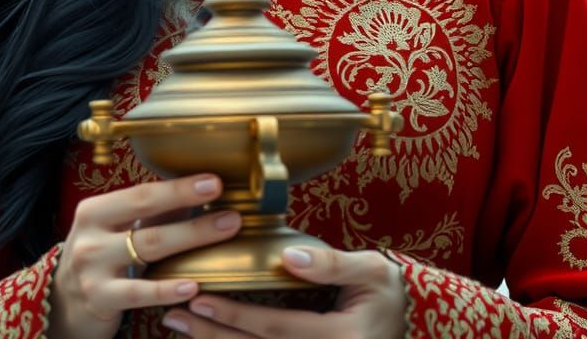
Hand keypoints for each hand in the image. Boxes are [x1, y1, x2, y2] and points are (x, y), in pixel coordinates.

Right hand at [48, 174, 242, 338]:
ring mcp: (93, 268)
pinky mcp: (99, 299)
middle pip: (148, 217)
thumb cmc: (98, 257)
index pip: (142, 194)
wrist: (63, 303)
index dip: (179, 187)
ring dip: (191, 238)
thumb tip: (199, 190)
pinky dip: (168, 288)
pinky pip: (139, 293)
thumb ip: (150, 213)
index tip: (213, 182)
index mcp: (95, 210)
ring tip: (225, 232)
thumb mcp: (114, 229)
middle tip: (230, 208)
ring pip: (149, 249)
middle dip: (191, 208)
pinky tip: (193, 285)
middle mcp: (90, 235)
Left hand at [161, 244, 406, 337]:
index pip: (277, 328)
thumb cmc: (390, 292)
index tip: (199, 299)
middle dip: (213, 337)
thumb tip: (290, 256)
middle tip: (174, 317)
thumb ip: (331, 264)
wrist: (412, 322)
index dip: (236, 317)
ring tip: (181, 328)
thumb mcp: (371, 270)